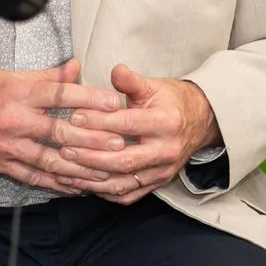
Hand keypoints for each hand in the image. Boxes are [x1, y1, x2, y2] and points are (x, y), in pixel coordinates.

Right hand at [0, 60, 130, 193]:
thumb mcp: (7, 75)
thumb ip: (45, 76)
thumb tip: (74, 68)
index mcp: (16, 92)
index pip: (59, 94)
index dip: (88, 99)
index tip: (112, 102)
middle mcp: (14, 120)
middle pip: (59, 131)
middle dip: (92, 139)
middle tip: (118, 143)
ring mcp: (7, 146)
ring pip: (50, 160)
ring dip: (80, 168)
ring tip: (105, 171)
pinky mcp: (1, 165)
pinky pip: (34, 177)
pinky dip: (57, 184)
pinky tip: (76, 186)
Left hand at [58, 65, 221, 205]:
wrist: (199, 121)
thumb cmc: (170, 101)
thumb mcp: (153, 86)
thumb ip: (132, 81)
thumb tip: (115, 71)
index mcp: (166, 122)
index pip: (127, 125)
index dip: (99, 121)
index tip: (74, 117)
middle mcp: (166, 150)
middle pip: (124, 160)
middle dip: (91, 156)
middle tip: (65, 148)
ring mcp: (163, 171)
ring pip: (123, 182)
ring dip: (93, 179)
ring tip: (68, 170)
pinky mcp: (158, 183)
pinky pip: (129, 195)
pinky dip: (105, 192)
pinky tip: (86, 183)